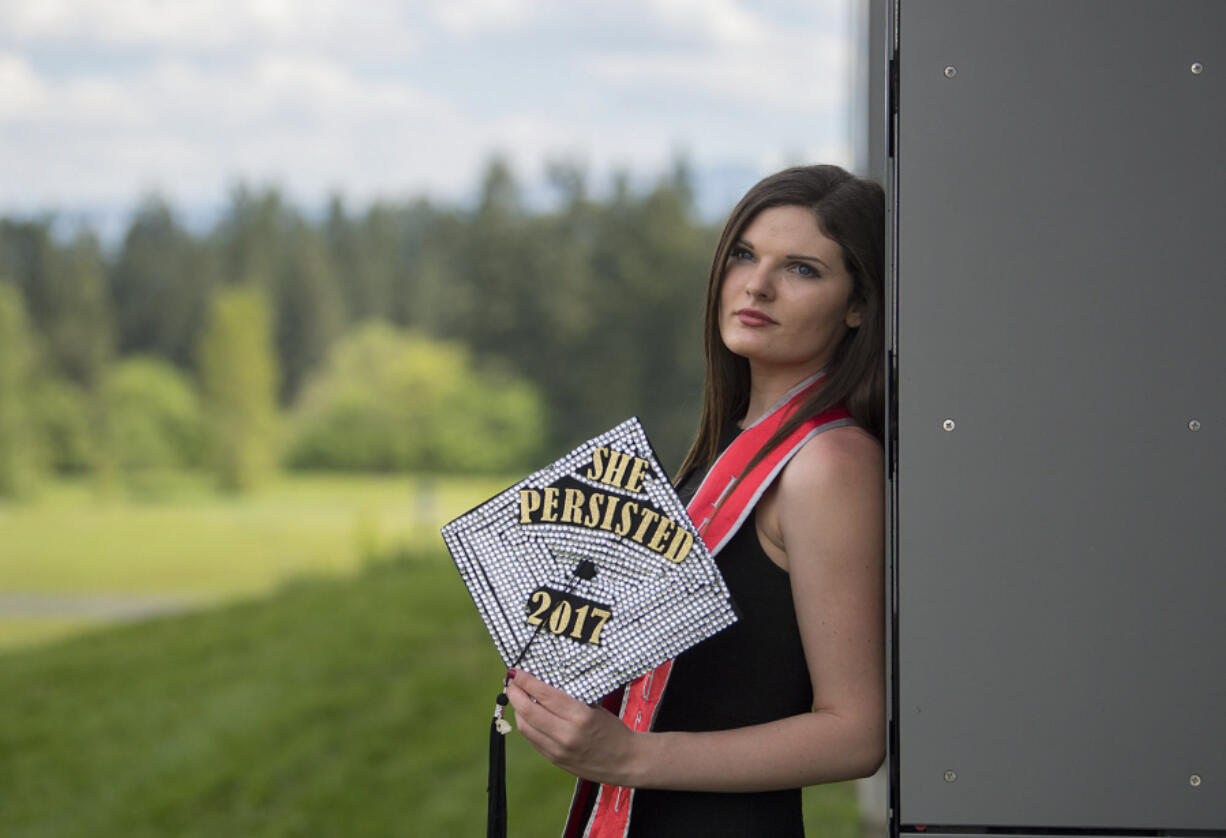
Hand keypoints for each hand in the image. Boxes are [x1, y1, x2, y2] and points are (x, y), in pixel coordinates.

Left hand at [505, 669, 638, 785]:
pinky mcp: (554, 760)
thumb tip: (542, 685)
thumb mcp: (594, 708)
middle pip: (528, 711)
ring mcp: (558, 750)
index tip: (516, 672)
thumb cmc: (613, 730)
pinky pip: (532, 739)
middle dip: (514, 694)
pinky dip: (526, 724)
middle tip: (510, 683)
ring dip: (517, 710)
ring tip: (517, 698)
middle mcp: (566, 734)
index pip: (544, 695)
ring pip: (525, 727)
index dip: (526, 681)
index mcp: (580, 716)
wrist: (625, 762)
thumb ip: (568, 699)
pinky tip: (528, 715)